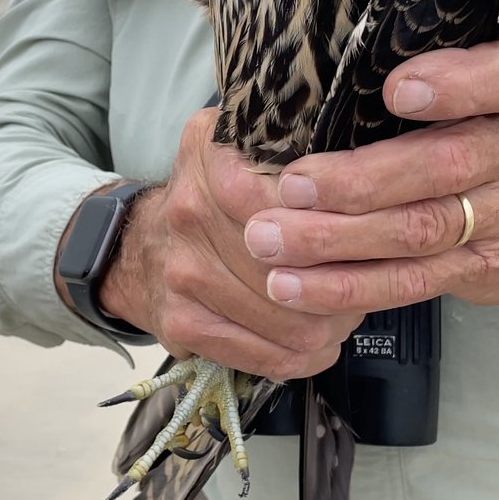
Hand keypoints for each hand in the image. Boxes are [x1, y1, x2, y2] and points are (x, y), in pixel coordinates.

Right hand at [98, 110, 361, 379]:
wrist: (134, 246)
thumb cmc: (209, 200)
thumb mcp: (240, 145)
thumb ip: (293, 141)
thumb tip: (363, 167)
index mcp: (214, 155)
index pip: (299, 200)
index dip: (342, 224)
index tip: (363, 233)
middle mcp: (192, 210)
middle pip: (300, 266)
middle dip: (344, 284)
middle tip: (361, 284)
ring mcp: (184, 270)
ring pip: (290, 320)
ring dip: (329, 326)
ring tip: (339, 316)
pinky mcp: (181, 322)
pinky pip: (263, 356)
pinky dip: (300, 358)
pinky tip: (312, 345)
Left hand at [242, 40, 498, 317]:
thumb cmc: (482, 129)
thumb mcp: (476, 81)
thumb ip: (419, 66)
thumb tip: (314, 67)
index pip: (498, 79)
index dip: (451, 85)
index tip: (395, 91)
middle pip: (441, 167)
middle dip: (358, 181)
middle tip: (290, 186)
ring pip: (417, 230)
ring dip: (336, 240)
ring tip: (272, 239)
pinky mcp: (477, 268)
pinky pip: (407, 282)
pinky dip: (345, 286)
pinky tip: (293, 286)